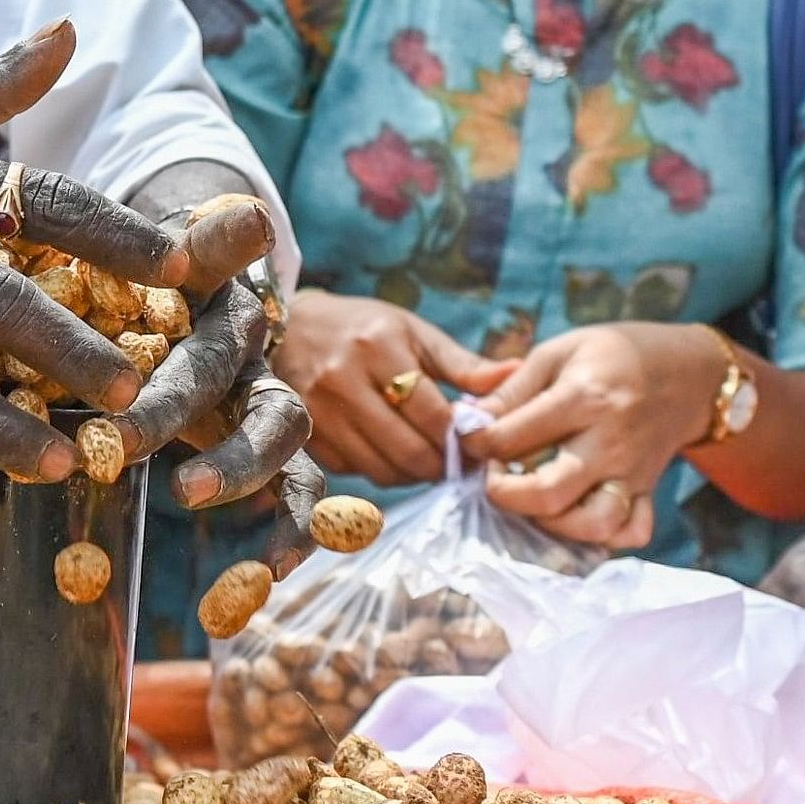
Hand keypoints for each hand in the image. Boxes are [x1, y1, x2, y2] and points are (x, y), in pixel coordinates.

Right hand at [271, 292, 502, 484]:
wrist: (289, 329)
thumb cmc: (363, 329)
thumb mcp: (414, 332)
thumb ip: (463, 363)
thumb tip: (516, 375)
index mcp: (379, 348)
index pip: (432, 414)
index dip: (463, 439)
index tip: (482, 446)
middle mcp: (343, 381)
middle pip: (408, 450)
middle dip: (443, 466)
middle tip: (462, 465)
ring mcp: (319, 412)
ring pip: (382, 470)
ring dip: (415, 475)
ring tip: (432, 461)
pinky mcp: (306, 436)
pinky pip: (355, 472)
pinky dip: (381, 471)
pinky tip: (394, 455)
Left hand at [460, 322, 722, 549]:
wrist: (690, 369)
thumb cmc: (615, 354)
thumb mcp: (559, 351)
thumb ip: (512, 389)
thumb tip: (469, 420)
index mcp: (584, 398)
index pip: (514, 437)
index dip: (477, 442)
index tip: (469, 437)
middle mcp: (610, 443)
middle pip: (550, 493)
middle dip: (505, 494)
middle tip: (493, 476)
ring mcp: (633, 473)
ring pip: (593, 524)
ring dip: (551, 523)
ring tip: (532, 499)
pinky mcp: (649, 492)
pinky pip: (632, 531)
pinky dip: (603, 537)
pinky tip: (574, 516)